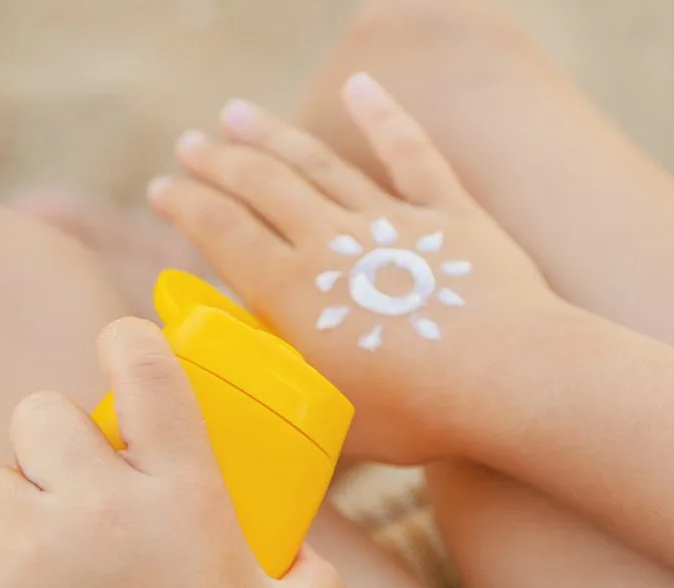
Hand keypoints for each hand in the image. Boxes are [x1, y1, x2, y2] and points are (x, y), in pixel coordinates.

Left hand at [0, 317, 342, 587]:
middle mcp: (106, 506)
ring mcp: (35, 547)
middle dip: (51, 451)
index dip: (127, 343)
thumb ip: (307, 580)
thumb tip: (312, 559)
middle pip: (41, 413)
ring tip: (41, 561)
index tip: (119, 346)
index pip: (148, 373)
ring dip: (6, 514)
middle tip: (73, 497)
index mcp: (185, 495)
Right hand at [151, 72, 566, 462]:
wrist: (512, 381)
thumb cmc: (417, 412)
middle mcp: (333, 244)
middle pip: (263, 186)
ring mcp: (392, 223)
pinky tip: (361, 85)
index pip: (223, 233)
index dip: (186, 205)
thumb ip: (278, 388)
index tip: (162, 188)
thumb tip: (239, 371)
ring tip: (236, 112)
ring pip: (319, 164)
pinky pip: (411, 155)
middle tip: (189, 144)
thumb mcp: (325, 416)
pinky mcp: (449, 215)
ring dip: (273, 135)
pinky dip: (385, 117)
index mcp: (293, 293)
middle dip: (218, 162)